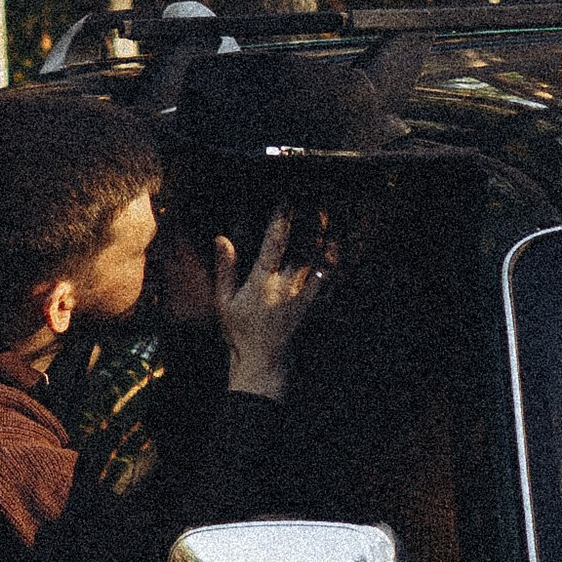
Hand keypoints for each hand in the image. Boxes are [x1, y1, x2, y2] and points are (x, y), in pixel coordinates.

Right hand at [215, 206, 328, 401]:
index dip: (281, 220)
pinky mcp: (315, 307)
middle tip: (318, 204)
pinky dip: (336, 268)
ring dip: (328, 242)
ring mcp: (304, 297)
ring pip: (323, 263)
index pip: (274, 243)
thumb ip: (226, 268)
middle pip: (306, 249)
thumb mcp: (224, 301)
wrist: (263, 360)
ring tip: (332, 224)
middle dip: (313, 224)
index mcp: (263, 282)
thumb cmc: (240, 330)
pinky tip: (340, 254)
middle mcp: (287, 286)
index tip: (286, 201)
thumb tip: (222, 238)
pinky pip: (331, 284)